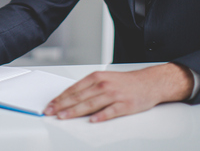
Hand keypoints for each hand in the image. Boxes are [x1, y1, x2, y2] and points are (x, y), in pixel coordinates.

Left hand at [44, 63, 193, 121]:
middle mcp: (103, 85)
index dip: (60, 98)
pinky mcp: (125, 105)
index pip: (74, 89)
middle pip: (79, 96)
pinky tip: (92, 120)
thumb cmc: (125, 82)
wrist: (148, 82)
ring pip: (91, 104)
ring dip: (76, 111)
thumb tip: (70, 98)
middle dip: (63, 105)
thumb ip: (88, 88)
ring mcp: (114, 95)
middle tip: (51, 112)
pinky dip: (101, 116)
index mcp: (96, 77)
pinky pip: (111, 111)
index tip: (50, 105)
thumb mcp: (104, 79)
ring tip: (64, 117)